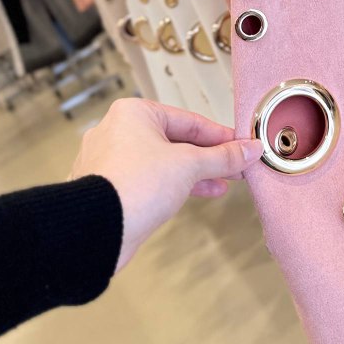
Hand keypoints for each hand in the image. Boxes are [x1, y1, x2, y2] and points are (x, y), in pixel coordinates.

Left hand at [69, 98, 262, 270]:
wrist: (95, 230)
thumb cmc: (133, 186)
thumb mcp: (189, 165)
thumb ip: (222, 157)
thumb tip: (249, 150)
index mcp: (134, 113)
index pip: (189, 120)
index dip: (220, 136)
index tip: (241, 146)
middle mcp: (117, 132)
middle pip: (175, 141)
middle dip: (208, 157)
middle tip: (235, 166)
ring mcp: (110, 161)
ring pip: (162, 162)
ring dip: (193, 174)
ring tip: (221, 183)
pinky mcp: (108, 188)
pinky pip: (148, 181)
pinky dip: (171, 186)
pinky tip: (194, 194)